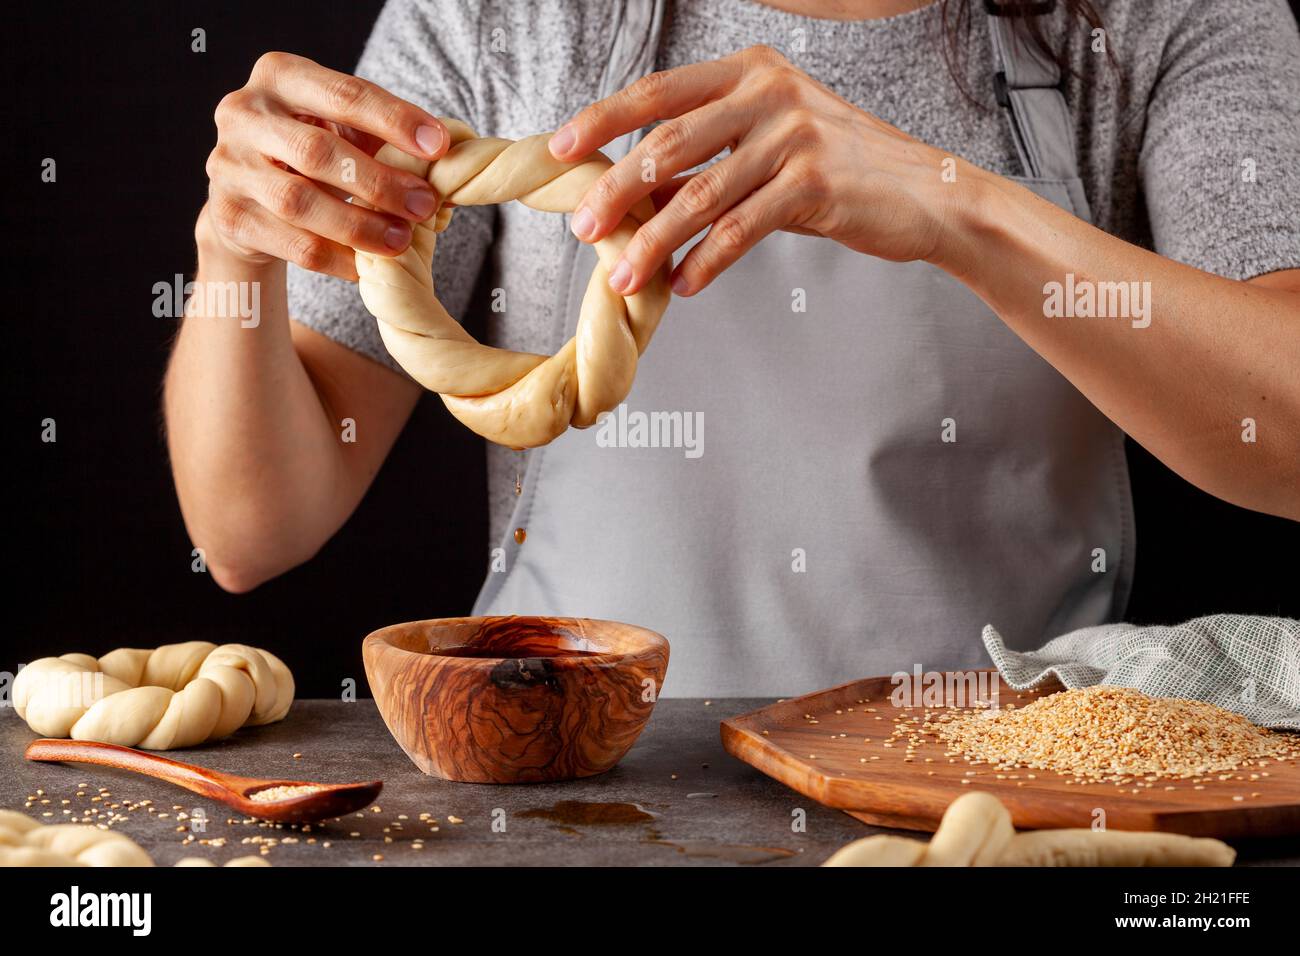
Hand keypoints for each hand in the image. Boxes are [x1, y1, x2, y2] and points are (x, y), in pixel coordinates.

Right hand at [200, 52, 450, 279]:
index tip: (439, 146)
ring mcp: (229, 165)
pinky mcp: (229, 215)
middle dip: (378, 181)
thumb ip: (386, 138)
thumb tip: (450, 162)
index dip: (394, 119)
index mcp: (279, 76)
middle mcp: (244, 113)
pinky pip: (291, 244)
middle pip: (317, 151)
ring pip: (299, 201)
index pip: (343, 93)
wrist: (248, 193)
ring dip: (358, 225)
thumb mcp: (343, 130)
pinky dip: (336, 258)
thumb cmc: (312, 154)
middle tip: (423, 204)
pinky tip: (366, 266)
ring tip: (401, 240)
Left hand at [549, 45, 960, 296]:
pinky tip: (683, 284)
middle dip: (616, 189)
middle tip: (582, 227)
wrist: (925, 191)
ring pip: (700, 193)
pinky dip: (707, 261)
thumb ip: (712, 152)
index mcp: (750, 70)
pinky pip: (742, 229)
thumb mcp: (773, 138)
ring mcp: (794, 136)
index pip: (659, 91)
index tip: (558, 149)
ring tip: (622, 276)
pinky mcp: (816, 185)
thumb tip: (637, 189)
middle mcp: (769, 93)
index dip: (602, 119)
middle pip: (668, 141)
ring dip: (653, 241)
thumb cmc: (841, 167)